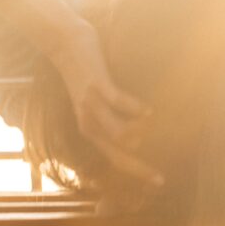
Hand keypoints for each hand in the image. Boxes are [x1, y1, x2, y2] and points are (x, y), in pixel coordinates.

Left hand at [52, 19, 160, 186]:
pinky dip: (138, 108)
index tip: (157, 181)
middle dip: (140, 170)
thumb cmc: (85, 71)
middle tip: (161, 178)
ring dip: (143, 133)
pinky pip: (120, 103)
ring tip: (158, 125)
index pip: (114, 160)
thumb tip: (139, 128)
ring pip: (121, 134)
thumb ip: (112, 116)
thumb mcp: (95, 101)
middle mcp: (89, 124)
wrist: (63, 43)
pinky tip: (150, 108)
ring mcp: (92, 106)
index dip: (136, 173)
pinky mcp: (96, 86)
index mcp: (90, 130)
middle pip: (118, 156)